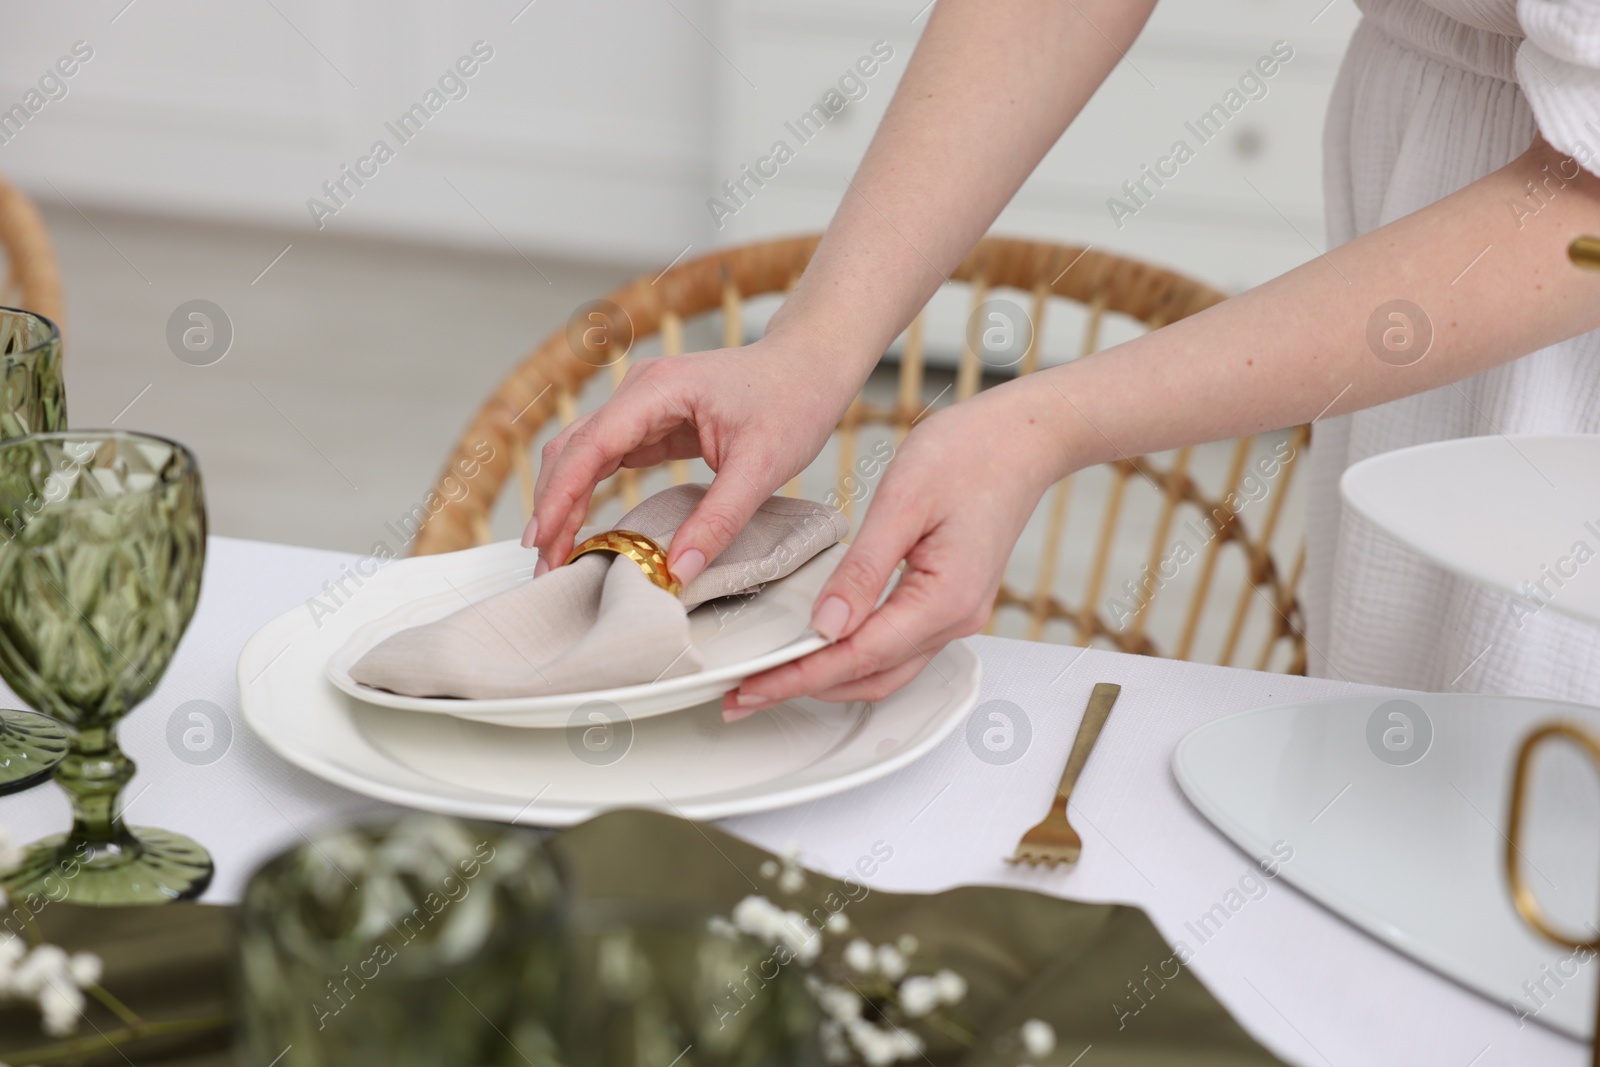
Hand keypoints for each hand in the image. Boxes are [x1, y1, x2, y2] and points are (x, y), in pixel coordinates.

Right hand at [526, 331, 862, 582]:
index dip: (560, 496)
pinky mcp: (651, 423)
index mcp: (659, 389)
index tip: (542, 541)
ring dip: (564, 501)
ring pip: (582, 454)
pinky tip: (579, 527)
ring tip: (555, 553)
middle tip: (544, 564)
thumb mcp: (763, 467)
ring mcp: (642, 405)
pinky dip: (587, 492)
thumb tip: (677, 570)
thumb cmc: (793, 401)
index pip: (591, 446)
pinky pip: (606, 459)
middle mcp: (640, 391)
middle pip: (573, 450)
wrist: (811, 367)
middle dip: (552, 506)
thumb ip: (719, 520)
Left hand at [723, 380, 1064, 715]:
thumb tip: (828, 623)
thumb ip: (863, 569)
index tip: (753, 684)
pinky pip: (896, 648)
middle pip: (870, 678)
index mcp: (944, 600)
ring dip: (827, 680)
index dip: (800, 675)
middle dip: (804, 689)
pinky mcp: (949, 602)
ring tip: (771, 679)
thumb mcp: (902, 503)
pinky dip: (853, 659)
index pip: (859, 657)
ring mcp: (956, 615)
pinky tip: (821, 649)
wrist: (1023, 439)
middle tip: (744, 691)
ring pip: (885, 672)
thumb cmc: (970, 454)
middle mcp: (955, 619)